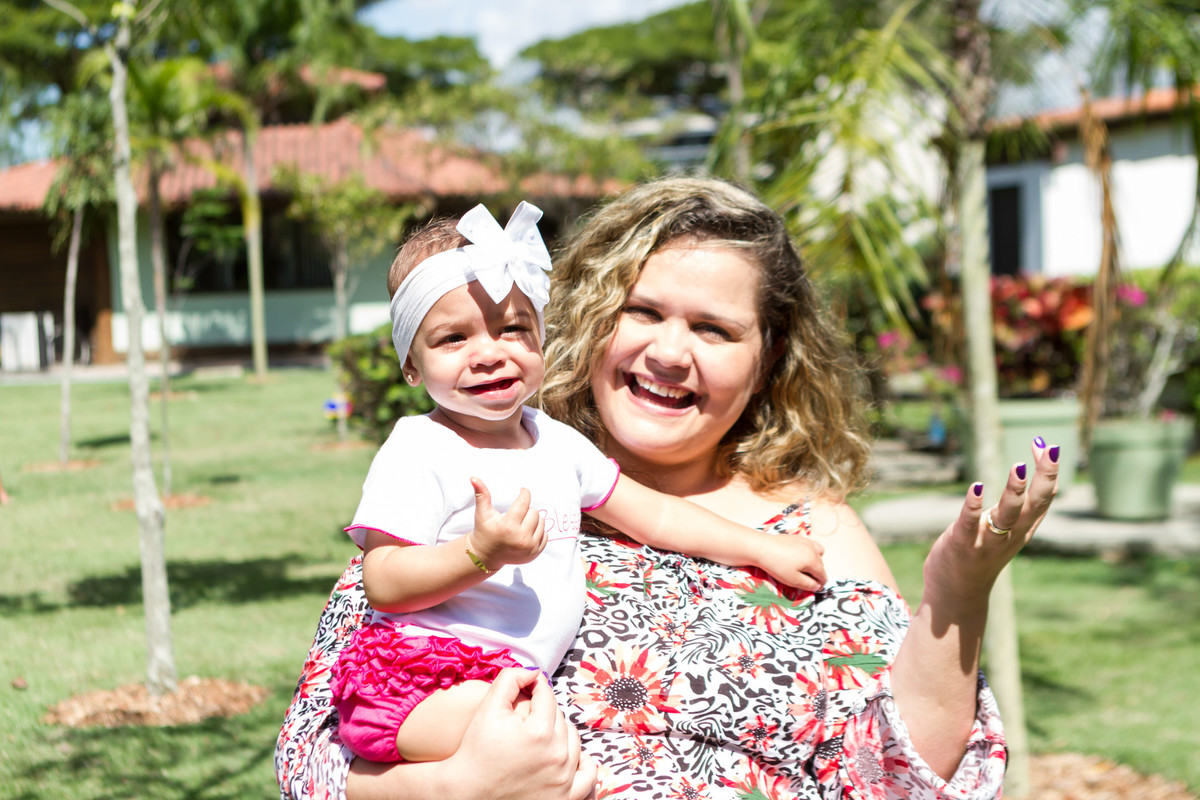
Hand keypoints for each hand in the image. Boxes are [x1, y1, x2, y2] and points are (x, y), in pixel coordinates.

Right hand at [447, 669, 595, 799]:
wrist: (467, 793)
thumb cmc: (476, 750)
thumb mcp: (487, 707)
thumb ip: (510, 679)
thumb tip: (533, 672)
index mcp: (540, 732)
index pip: (547, 695)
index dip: (534, 688)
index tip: (524, 691)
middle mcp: (557, 756)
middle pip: (560, 717)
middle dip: (543, 711)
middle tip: (524, 718)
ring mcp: (564, 779)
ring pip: (573, 740)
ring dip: (559, 733)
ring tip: (538, 735)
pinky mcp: (565, 797)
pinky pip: (588, 774)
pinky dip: (581, 762)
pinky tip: (566, 756)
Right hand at [467, 478, 546, 569]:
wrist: (486, 555)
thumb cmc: (484, 531)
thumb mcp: (482, 513)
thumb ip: (481, 494)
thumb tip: (474, 478)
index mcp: (508, 527)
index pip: (524, 502)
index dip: (524, 493)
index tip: (522, 490)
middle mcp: (520, 538)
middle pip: (534, 512)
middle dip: (526, 510)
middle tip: (516, 514)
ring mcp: (529, 547)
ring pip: (541, 522)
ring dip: (533, 520)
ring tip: (520, 523)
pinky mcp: (535, 553)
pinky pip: (545, 534)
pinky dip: (537, 531)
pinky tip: (525, 533)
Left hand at [757, 533, 826, 591]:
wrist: (761, 548)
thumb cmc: (777, 565)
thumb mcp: (793, 580)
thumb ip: (808, 584)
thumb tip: (817, 586)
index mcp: (813, 560)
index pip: (822, 575)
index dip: (820, 584)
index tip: (814, 588)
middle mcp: (812, 549)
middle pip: (821, 564)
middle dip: (816, 573)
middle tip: (805, 580)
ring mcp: (805, 541)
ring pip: (818, 552)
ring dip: (816, 561)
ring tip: (804, 567)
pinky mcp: (797, 538)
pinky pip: (810, 545)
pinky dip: (809, 552)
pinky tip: (798, 556)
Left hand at [924, 437, 1059, 604]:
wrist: (956, 594)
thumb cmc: (980, 553)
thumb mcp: (1005, 528)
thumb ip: (1015, 503)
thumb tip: (1024, 468)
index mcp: (1023, 530)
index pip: (1044, 498)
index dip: (1049, 472)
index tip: (1048, 445)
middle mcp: (1011, 535)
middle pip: (1035, 504)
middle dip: (1045, 477)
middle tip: (1052, 450)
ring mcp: (987, 541)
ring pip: (1007, 515)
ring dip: (1014, 492)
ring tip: (1018, 467)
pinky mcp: (962, 544)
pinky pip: (970, 523)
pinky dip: (974, 505)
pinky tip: (977, 486)